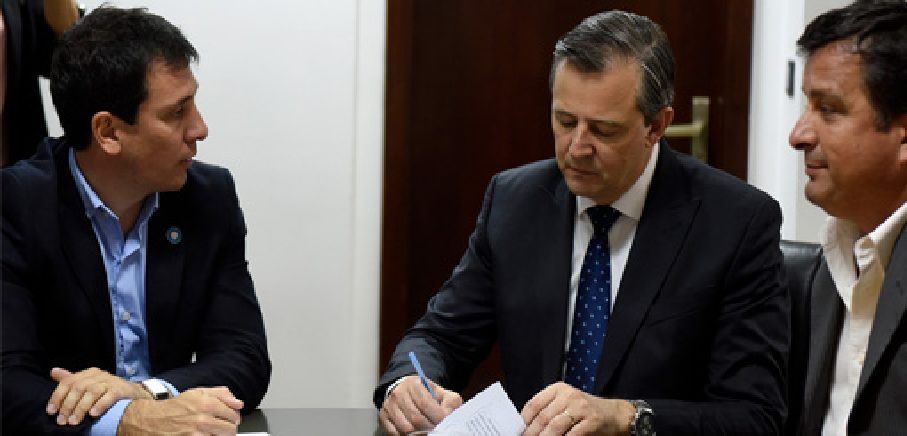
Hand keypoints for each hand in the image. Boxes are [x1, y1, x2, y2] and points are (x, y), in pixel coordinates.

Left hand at [46, 367, 149, 425]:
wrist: (133, 393)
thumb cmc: (106, 390)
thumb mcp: (88, 383)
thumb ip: (71, 379)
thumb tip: (53, 371)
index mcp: (88, 373)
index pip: (68, 381)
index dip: (58, 396)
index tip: (51, 412)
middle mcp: (99, 375)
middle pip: (79, 387)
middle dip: (68, 405)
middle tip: (62, 421)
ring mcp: (110, 381)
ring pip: (92, 392)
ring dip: (81, 407)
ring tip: (74, 421)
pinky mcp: (121, 389)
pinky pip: (109, 396)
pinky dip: (100, 405)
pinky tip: (93, 414)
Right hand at [117, 387, 243, 435]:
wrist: (151, 420)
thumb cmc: (175, 407)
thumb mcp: (198, 392)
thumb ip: (221, 394)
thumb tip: (238, 402)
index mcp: (207, 404)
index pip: (234, 415)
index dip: (233, 417)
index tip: (230, 418)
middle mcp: (203, 420)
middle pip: (231, 430)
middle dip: (228, 428)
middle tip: (221, 427)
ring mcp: (197, 434)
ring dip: (218, 435)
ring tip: (210, 431)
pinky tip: (202, 434)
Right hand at [379, 375, 462, 434]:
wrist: (406, 390)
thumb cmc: (426, 394)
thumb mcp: (441, 393)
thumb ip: (450, 402)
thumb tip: (448, 415)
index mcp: (414, 384)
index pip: (425, 404)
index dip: (437, 417)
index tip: (444, 423)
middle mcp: (399, 393)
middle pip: (416, 418)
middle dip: (429, 427)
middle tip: (437, 430)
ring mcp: (389, 405)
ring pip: (405, 428)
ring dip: (418, 433)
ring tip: (427, 431)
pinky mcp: (383, 416)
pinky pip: (394, 433)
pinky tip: (415, 433)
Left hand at [521, 382, 635, 435]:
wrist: (614, 414)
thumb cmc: (585, 411)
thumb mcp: (565, 404)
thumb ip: (548, 411)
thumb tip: (526, 427)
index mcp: (558, 389)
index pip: (533, 404)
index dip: (524, 422)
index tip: (519, 432)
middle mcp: (568, 395)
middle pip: (542, 417)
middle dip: (532, 434)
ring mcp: (581, 407)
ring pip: (554, 426)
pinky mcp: (592, 421)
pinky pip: (572, 435)